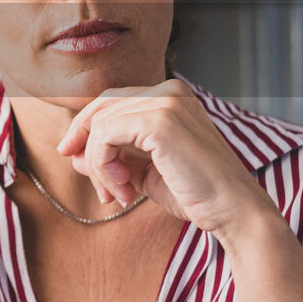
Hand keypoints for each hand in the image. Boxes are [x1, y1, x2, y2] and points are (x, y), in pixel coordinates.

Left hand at [54, 79, 270, 235]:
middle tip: (95, 185)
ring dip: (99, 167)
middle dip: (85, 146)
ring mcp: (166, 101)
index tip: (72, 157)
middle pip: (102, 107)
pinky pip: (105, 137)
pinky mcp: (159, 121)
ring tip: (118, 194)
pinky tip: (125, 190)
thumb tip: (71, 154)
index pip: (111, 101)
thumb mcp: (143, 171)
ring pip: (100, 125)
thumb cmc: (194, 193)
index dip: (85, 127)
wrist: (232, 211)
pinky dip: (104, 167)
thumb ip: (112, 157)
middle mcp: (169, 90)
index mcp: (170, 96)